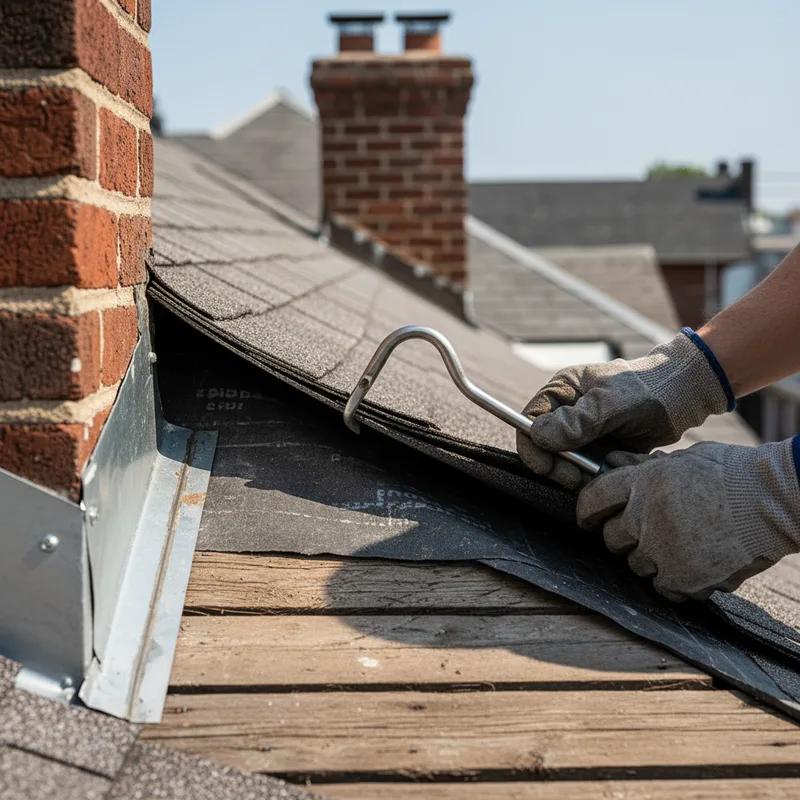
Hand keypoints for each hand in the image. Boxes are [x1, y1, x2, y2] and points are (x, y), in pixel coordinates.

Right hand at [517, 330, 732, 488]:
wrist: (684, 396)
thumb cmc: (650, 389)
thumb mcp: (613, 403)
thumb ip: (578, 421)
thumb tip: (538, 436)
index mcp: (562, 389)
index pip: (530, 421)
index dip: (533, 448)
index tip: (548, 468)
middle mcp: (566, 409)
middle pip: (543, 446)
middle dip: (556, 466)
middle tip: (578, 480)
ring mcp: (581, 430)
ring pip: (562, 461)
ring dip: (576, 474)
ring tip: (600, 476)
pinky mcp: (596, 446)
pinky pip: (583, 468)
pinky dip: (592, 476)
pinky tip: (610, 472)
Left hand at [576, 440, 799, 600]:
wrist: (773, 499)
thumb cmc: (731, 473)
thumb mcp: (681, 459)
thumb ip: (643, 467)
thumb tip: (613, 463)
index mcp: (642, 483)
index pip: (592, 499)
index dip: (586, 511)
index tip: (589, 519)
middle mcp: (645, 516)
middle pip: (611, 538)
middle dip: (623, 537)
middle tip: (646, 533)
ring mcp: (663, 549)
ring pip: (636, 564)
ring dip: (651, 558)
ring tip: (680, 545)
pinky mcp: (683, 577)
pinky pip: (662, 587)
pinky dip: (675, 580)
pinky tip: (693, 564)